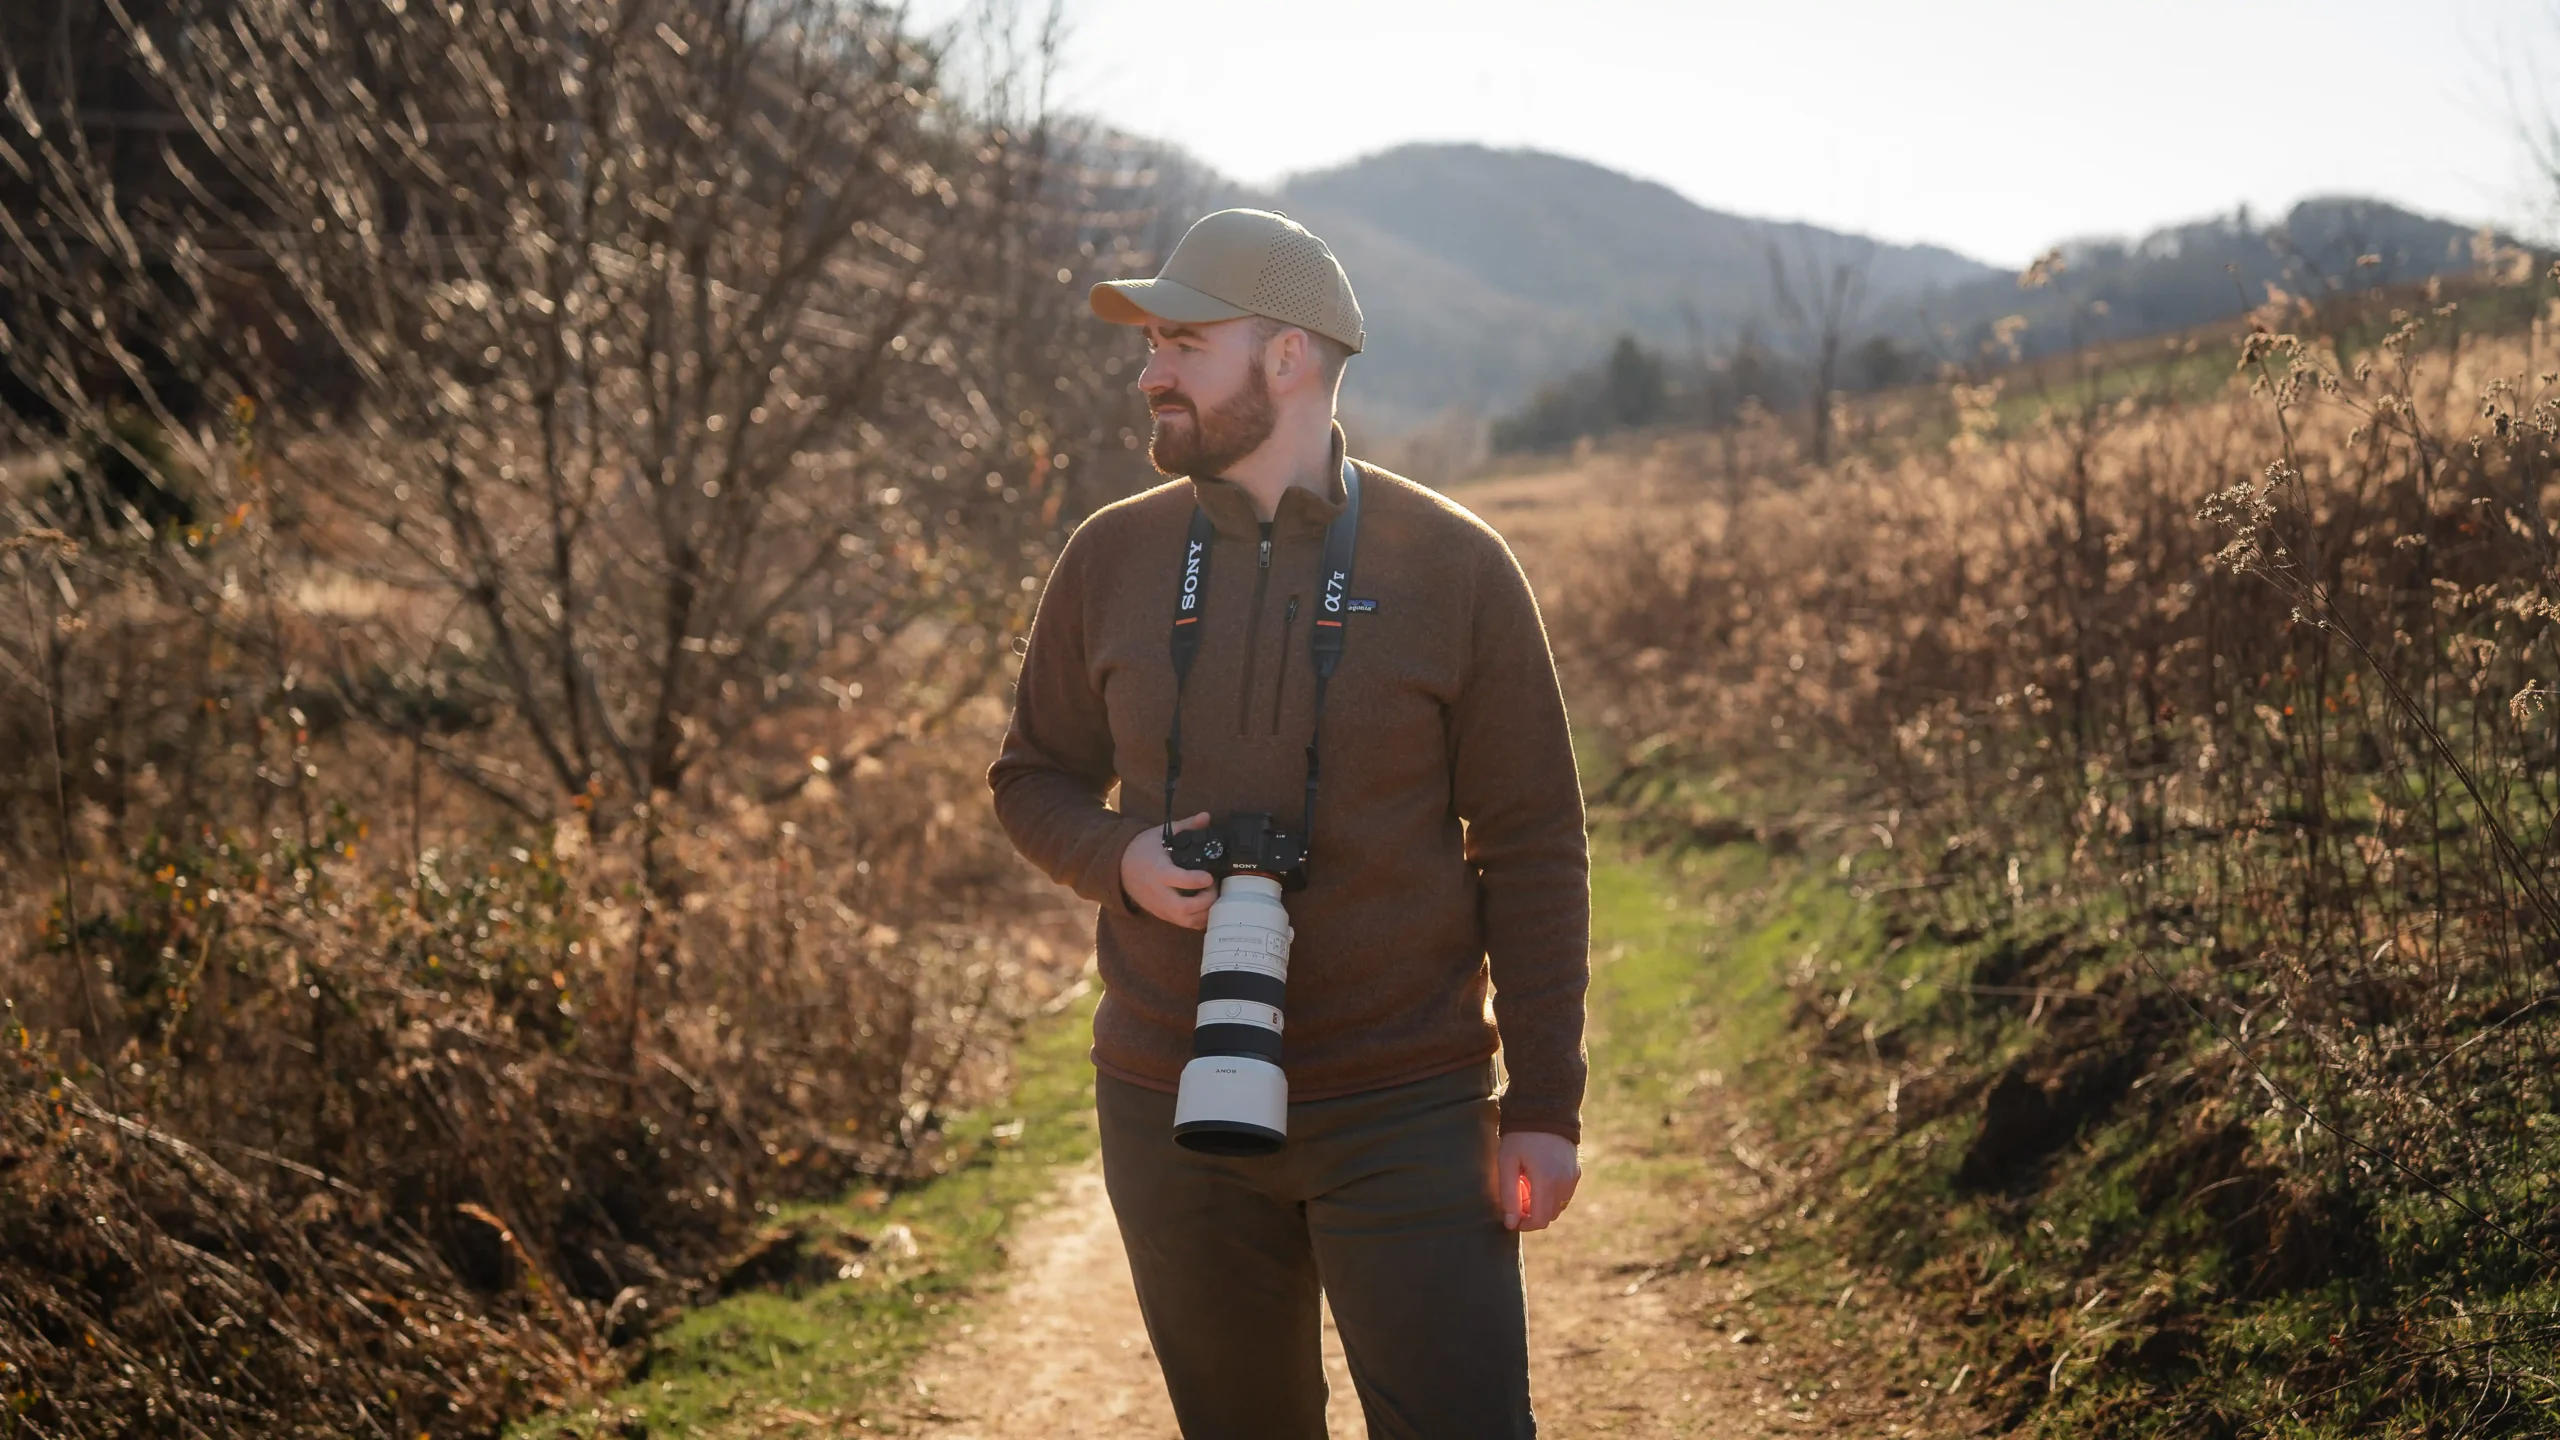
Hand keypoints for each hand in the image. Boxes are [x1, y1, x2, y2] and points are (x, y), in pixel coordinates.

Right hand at [1121, 812, 1214, 928]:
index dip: (1196, 881)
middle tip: (1214, 886)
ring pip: (1186, 921)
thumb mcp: (1161, 834)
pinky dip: (1198, 919)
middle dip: (1206, 901)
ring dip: (1205, 912)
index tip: (1209, 876)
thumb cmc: (1141, 849)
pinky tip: (1206, 906)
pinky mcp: (1162, 914)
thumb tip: (1206, 817)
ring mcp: (1160, 907)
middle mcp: (1159, 893)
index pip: (1178, 881)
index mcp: (1159, 871)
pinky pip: (1184, 924)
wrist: (1119, 867)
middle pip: (1184, 908)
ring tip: (1211, 896)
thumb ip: (1186, 826)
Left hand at [1497, 1130, 1579, 1231]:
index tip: (1512, 1217)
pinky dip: (1551, 1195)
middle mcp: (1564, 1183)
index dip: (1524, 1225)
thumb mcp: (1507, 1162)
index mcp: (1547, 1181)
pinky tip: (1538, 1178)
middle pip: (1549, 1216)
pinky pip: (1564, 1195)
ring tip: (1526, 1184)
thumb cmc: (1521, 1136)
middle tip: (1517, 1195)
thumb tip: (1510, 1223)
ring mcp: (1573, 1178)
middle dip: (1531, 1214)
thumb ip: (1508, 1194)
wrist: (1546, 1109)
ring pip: (1557, 1207)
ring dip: (1541, 1205)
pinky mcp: (1576, 1172)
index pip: (1540, 1220)